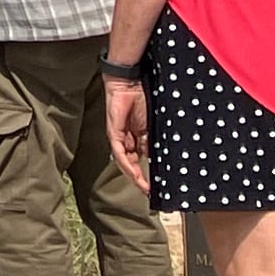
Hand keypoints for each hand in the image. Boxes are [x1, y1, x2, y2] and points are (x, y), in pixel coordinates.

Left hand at [107, 74, 148, 190]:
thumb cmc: (141, 99)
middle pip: (130, 164)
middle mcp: (125, 139)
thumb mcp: (152, 125)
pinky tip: (134, 173)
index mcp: (135, 138)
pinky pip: (119, 152)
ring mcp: (118, 136)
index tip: (155, 187)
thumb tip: (161, 158)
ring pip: (124, 161)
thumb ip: (153, 141)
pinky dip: (126, 164)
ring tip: (144, 187)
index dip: (146, 173)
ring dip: (134, 176)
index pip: (139, 159)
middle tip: (150, 192)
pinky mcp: (114, 132)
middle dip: (140, 179)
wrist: (129, 83)